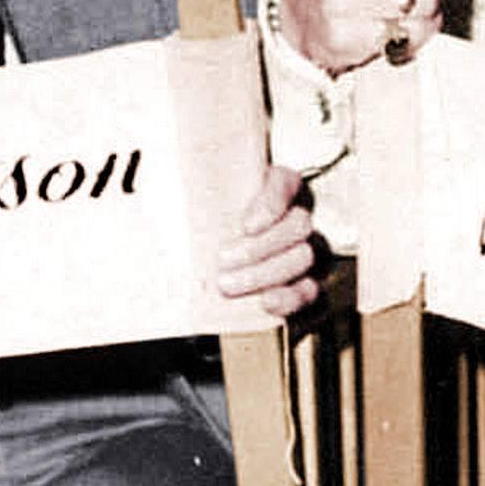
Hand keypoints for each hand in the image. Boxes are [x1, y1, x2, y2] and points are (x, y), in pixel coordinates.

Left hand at [209, 160, 319, 317]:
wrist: (214, 273)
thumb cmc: (206, 230)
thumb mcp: (202, 207)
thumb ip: (201, 198)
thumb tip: (170, 192)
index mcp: (276, 188)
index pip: (284, 183)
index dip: (271, 204)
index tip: (246, 226)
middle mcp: (296, 217)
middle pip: (299, 225)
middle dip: (260, 247)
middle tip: (222, 261)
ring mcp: (306, 251)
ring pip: (305, 257)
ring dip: (266, 273)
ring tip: (229, 285)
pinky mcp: (307, 284)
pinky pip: (313, 291)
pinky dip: (291, 297)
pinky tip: (266, 302)